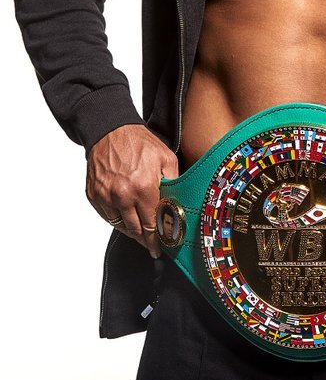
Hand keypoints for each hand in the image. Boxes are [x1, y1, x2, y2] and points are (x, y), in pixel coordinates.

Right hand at [86, 124, 178, 257]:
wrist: (110, 131)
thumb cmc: (139, 143)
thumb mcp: (166, 158)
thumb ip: (174, 183)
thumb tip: (177, 204)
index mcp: (143, 187)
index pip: (152, 224)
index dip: (158, 239)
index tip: (160, 248)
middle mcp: (122, 195)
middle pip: (136, 230)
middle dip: (146, 241)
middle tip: (152, 246)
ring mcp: (106, 196)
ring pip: (120, 226)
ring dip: (132, 232)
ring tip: (141, 235)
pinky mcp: (94, 195)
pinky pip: (107, 216)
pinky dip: (117, 220)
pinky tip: (126, 220)